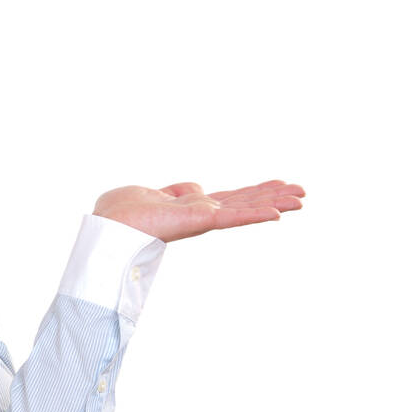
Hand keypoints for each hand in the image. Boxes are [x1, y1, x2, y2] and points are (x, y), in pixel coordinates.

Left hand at [92, 179, 305, 242]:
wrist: (109, 227)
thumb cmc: (120, 213)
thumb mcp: (152, 193)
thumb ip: (177, 191)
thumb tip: (198, 188)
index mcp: (191, 208)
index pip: (230, 199)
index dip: (255, 192)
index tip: (279, 184)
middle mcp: (201, 214)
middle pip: (245, 203)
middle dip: (273, 196)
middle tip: (303, 192)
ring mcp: (202, 218)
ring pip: (245, 209)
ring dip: (275, 203)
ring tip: (302, 199)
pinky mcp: (199, 220)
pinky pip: (233, 217)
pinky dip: (255, 214)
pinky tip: (278, 213)